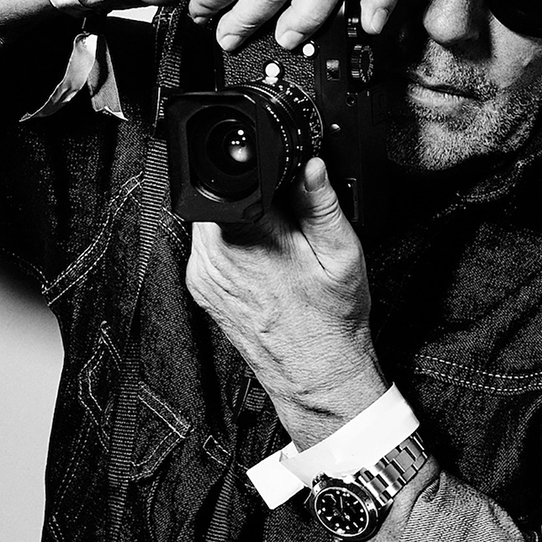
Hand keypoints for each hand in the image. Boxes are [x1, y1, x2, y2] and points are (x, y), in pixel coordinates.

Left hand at [184, 157, 387, 446]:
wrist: (316, 377)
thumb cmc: (330, 323)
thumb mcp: (341, 253)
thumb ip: (321, 203)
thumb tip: (312, 164)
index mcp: (247, 239)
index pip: (240, 177)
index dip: (264, 170)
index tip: (288, 186)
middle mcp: (214, 256)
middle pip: (221, 194)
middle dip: (254, 196)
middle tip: (288, 221)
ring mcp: (202, 274)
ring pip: (213, 219)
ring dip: (242, 219)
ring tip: (277, 245)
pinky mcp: (199, 286)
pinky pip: (210, 246)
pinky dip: (234, 243)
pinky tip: (263, 262)